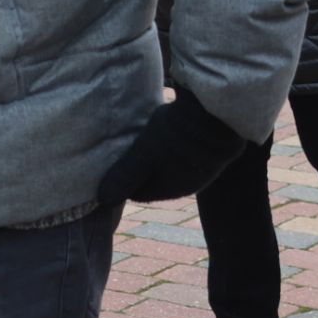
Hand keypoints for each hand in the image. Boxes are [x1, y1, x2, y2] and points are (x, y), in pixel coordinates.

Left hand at [96, 86, 245, 204]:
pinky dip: (171, 150)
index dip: (124, 181)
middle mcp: (187, 186)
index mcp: (168, 191)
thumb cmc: (174, 139)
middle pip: (154, 181)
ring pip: (169, 168)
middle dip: (139, 170)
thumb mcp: (142, 156)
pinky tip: (165, 135)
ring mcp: (201, 171)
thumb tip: (103, 199)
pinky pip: (183, 156)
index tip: (113, 166)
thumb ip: (124, 177)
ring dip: (156, 159)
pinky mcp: (209, 153)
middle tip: (124, 152)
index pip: (138, 193)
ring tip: (142, 140)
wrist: (214, 118)